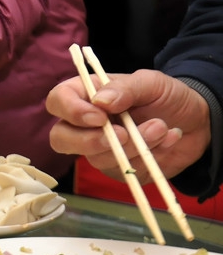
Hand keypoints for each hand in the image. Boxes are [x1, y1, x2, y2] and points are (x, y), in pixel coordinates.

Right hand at [46, 69, 211, 181]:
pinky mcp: (118, 168)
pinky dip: (148, 156)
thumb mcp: (151, 82)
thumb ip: (125, 89)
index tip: (100, 117)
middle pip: (60, 138)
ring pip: (96, 158)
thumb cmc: (167, 96)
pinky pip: (123, 171)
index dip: (71, 111)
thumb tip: (99, 101)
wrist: (197, 121)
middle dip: (89, 141)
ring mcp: (99, 149)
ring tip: (161, 128)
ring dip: (134, 145)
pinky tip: (167, 140)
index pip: (58, 102)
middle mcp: (85, 124)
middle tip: (123, 135)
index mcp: (86, 95)